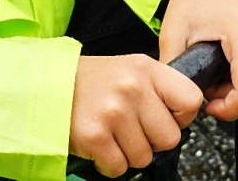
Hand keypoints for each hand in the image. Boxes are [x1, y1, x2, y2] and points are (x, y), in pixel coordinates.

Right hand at [68, 54, 202, 176]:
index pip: (191, 100)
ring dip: (128, 153)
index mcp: (146, 69)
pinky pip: (119, 168)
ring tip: (111, 133)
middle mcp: (133, 88)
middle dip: (151, 141)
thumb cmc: (90, 81)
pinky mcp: (95, 136)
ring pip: (144, 158)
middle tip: (130, 128)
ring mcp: (114, 112)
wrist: (46, 86)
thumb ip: (157, 87)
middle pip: (169, 138)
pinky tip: (99, 143)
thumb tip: (182, 116)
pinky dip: (109, 163)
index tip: (165, 117)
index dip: (181, 117)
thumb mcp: (129, 69)